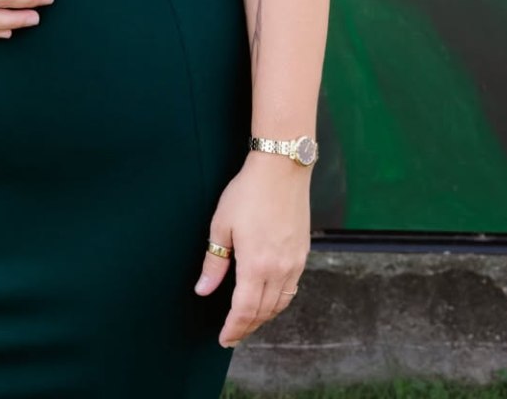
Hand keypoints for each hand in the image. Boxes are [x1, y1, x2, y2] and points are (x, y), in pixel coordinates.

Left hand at [194, 151, 309, 346]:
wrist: (282, 169)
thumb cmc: (248, 192)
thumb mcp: (222, 224)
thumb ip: (214, 261)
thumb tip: (203, 289)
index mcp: (256, 265)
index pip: (244, 310)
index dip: (233, 328)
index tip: (224, 338)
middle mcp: (279, 269)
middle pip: (263, 311)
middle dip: (247, 327)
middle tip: (232, 335)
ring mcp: (294, 263)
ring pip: (280, 303)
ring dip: (264, 317)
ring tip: (248, 322)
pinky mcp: (303, 254)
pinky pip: (292, 289)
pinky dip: (279, 301)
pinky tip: (269, 299)